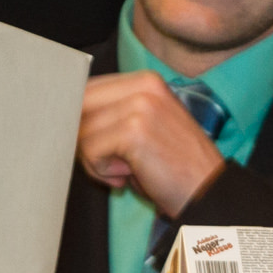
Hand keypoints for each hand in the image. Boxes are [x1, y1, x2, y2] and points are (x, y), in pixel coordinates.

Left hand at [80, 71, 227, 216]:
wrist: (208, 192)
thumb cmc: (173, 166)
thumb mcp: (144, 126)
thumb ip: (112, 113)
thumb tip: (64, 113)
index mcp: (146, 81)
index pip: (86, 88)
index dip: (78, 118)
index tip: (88, 141)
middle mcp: (144, 86)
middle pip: (78, 105)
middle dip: (82, 138)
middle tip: (108, 162)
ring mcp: (140, 106)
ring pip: (82, 130)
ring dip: (94, 159)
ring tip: (124, 170)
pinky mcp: (135, 131)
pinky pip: (91, 150)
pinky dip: (102, 171)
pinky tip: (128, 175)